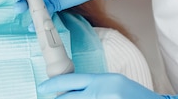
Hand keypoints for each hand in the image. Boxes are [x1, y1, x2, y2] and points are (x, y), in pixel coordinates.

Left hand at [38, 73, 177, 98]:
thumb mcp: (114, 84)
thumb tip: (71, 91)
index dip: (53, 84)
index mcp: (104, 81)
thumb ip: (93, 87)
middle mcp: (103, 92)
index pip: (71, 80)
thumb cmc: (135, 97)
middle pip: (69, 97)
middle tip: (51, 98)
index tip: (42, 88)